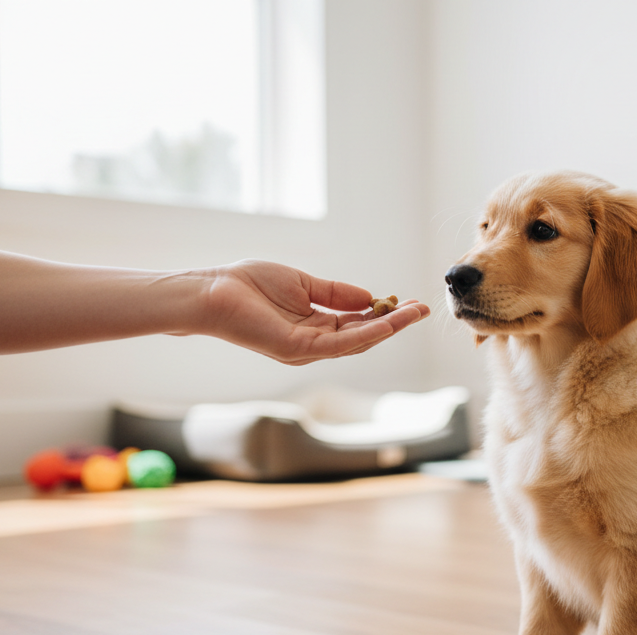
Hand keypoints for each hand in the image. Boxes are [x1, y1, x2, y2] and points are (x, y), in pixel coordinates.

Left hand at [187, 259, 429, 364]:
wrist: (213, 291)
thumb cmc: (248, 285)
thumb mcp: (303, 283)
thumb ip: (336, 293)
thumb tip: (369, 296)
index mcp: (314, 327)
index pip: (357, 324)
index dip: (384, 314)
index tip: (409, 303)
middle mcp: (314, 344)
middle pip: (364, 336)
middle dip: (395, 323)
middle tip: (423, 309)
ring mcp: (307, 350)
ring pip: (357, 341)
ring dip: (389, 327)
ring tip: (415, 313)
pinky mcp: (298, 349)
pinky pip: (340, 343)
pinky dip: (366, 332)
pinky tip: (387, 321)